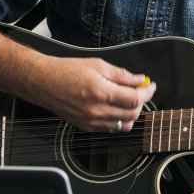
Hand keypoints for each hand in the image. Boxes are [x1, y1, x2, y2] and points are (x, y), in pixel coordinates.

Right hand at [28, 55, 155, 132]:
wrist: (43, 82)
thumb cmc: (67, 70)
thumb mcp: (98, 65)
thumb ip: (122, 75)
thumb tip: (140, 80)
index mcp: (101, 92)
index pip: (135, 98)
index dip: (147, 92)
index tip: (150, 85)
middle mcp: (97, 111)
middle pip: (132, 114)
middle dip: (141, 102)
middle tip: (140, 90)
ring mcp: (91, 122)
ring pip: (124, 125)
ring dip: (131, 113)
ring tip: (127, 99)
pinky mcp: (86, 127)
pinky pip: (111, 129)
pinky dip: (119, 120)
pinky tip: (115, 107)